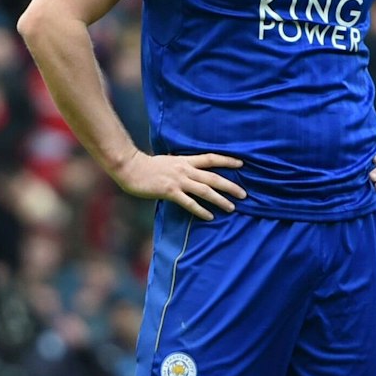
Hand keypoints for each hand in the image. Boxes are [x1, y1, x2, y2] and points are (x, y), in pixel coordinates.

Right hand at [114, 150, 244, 219]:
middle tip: (244, 194)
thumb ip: (182, 165)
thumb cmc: (148, 166)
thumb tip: (192, 170)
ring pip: (205, 190)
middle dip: (230, 185)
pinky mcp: (170, 191)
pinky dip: (201, 210)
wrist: (131, 168)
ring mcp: (178, 181)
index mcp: (186, 160)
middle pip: (213, 177)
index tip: (242, 163)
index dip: (227, 160)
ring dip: (220, 199)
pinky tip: (210, 216)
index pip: (211, 158)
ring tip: (231, 207)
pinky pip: (189, 203)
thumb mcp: (169, 161)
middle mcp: (185, 170)